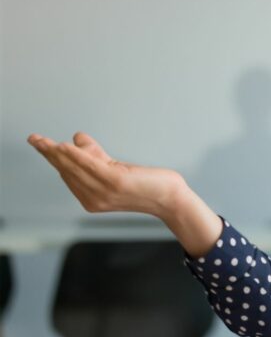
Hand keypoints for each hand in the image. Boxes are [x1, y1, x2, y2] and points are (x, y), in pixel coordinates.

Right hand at [27, 131, 186, 217]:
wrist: (171, 199)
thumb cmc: (147, 184)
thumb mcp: (116, 168)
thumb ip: (96, 156)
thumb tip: (77, 137)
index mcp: (90, 198)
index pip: (67, 174)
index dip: (53, 157)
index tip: (39, 143)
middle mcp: (93, 198)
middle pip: (66, 171)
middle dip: (49, 154)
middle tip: (33, 138)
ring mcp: (103, 192)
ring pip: (75, 168)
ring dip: (58, 153)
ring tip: (44, 141)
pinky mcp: (115, 182)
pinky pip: (91, 166)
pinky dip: (77, 155)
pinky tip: (66, 145)